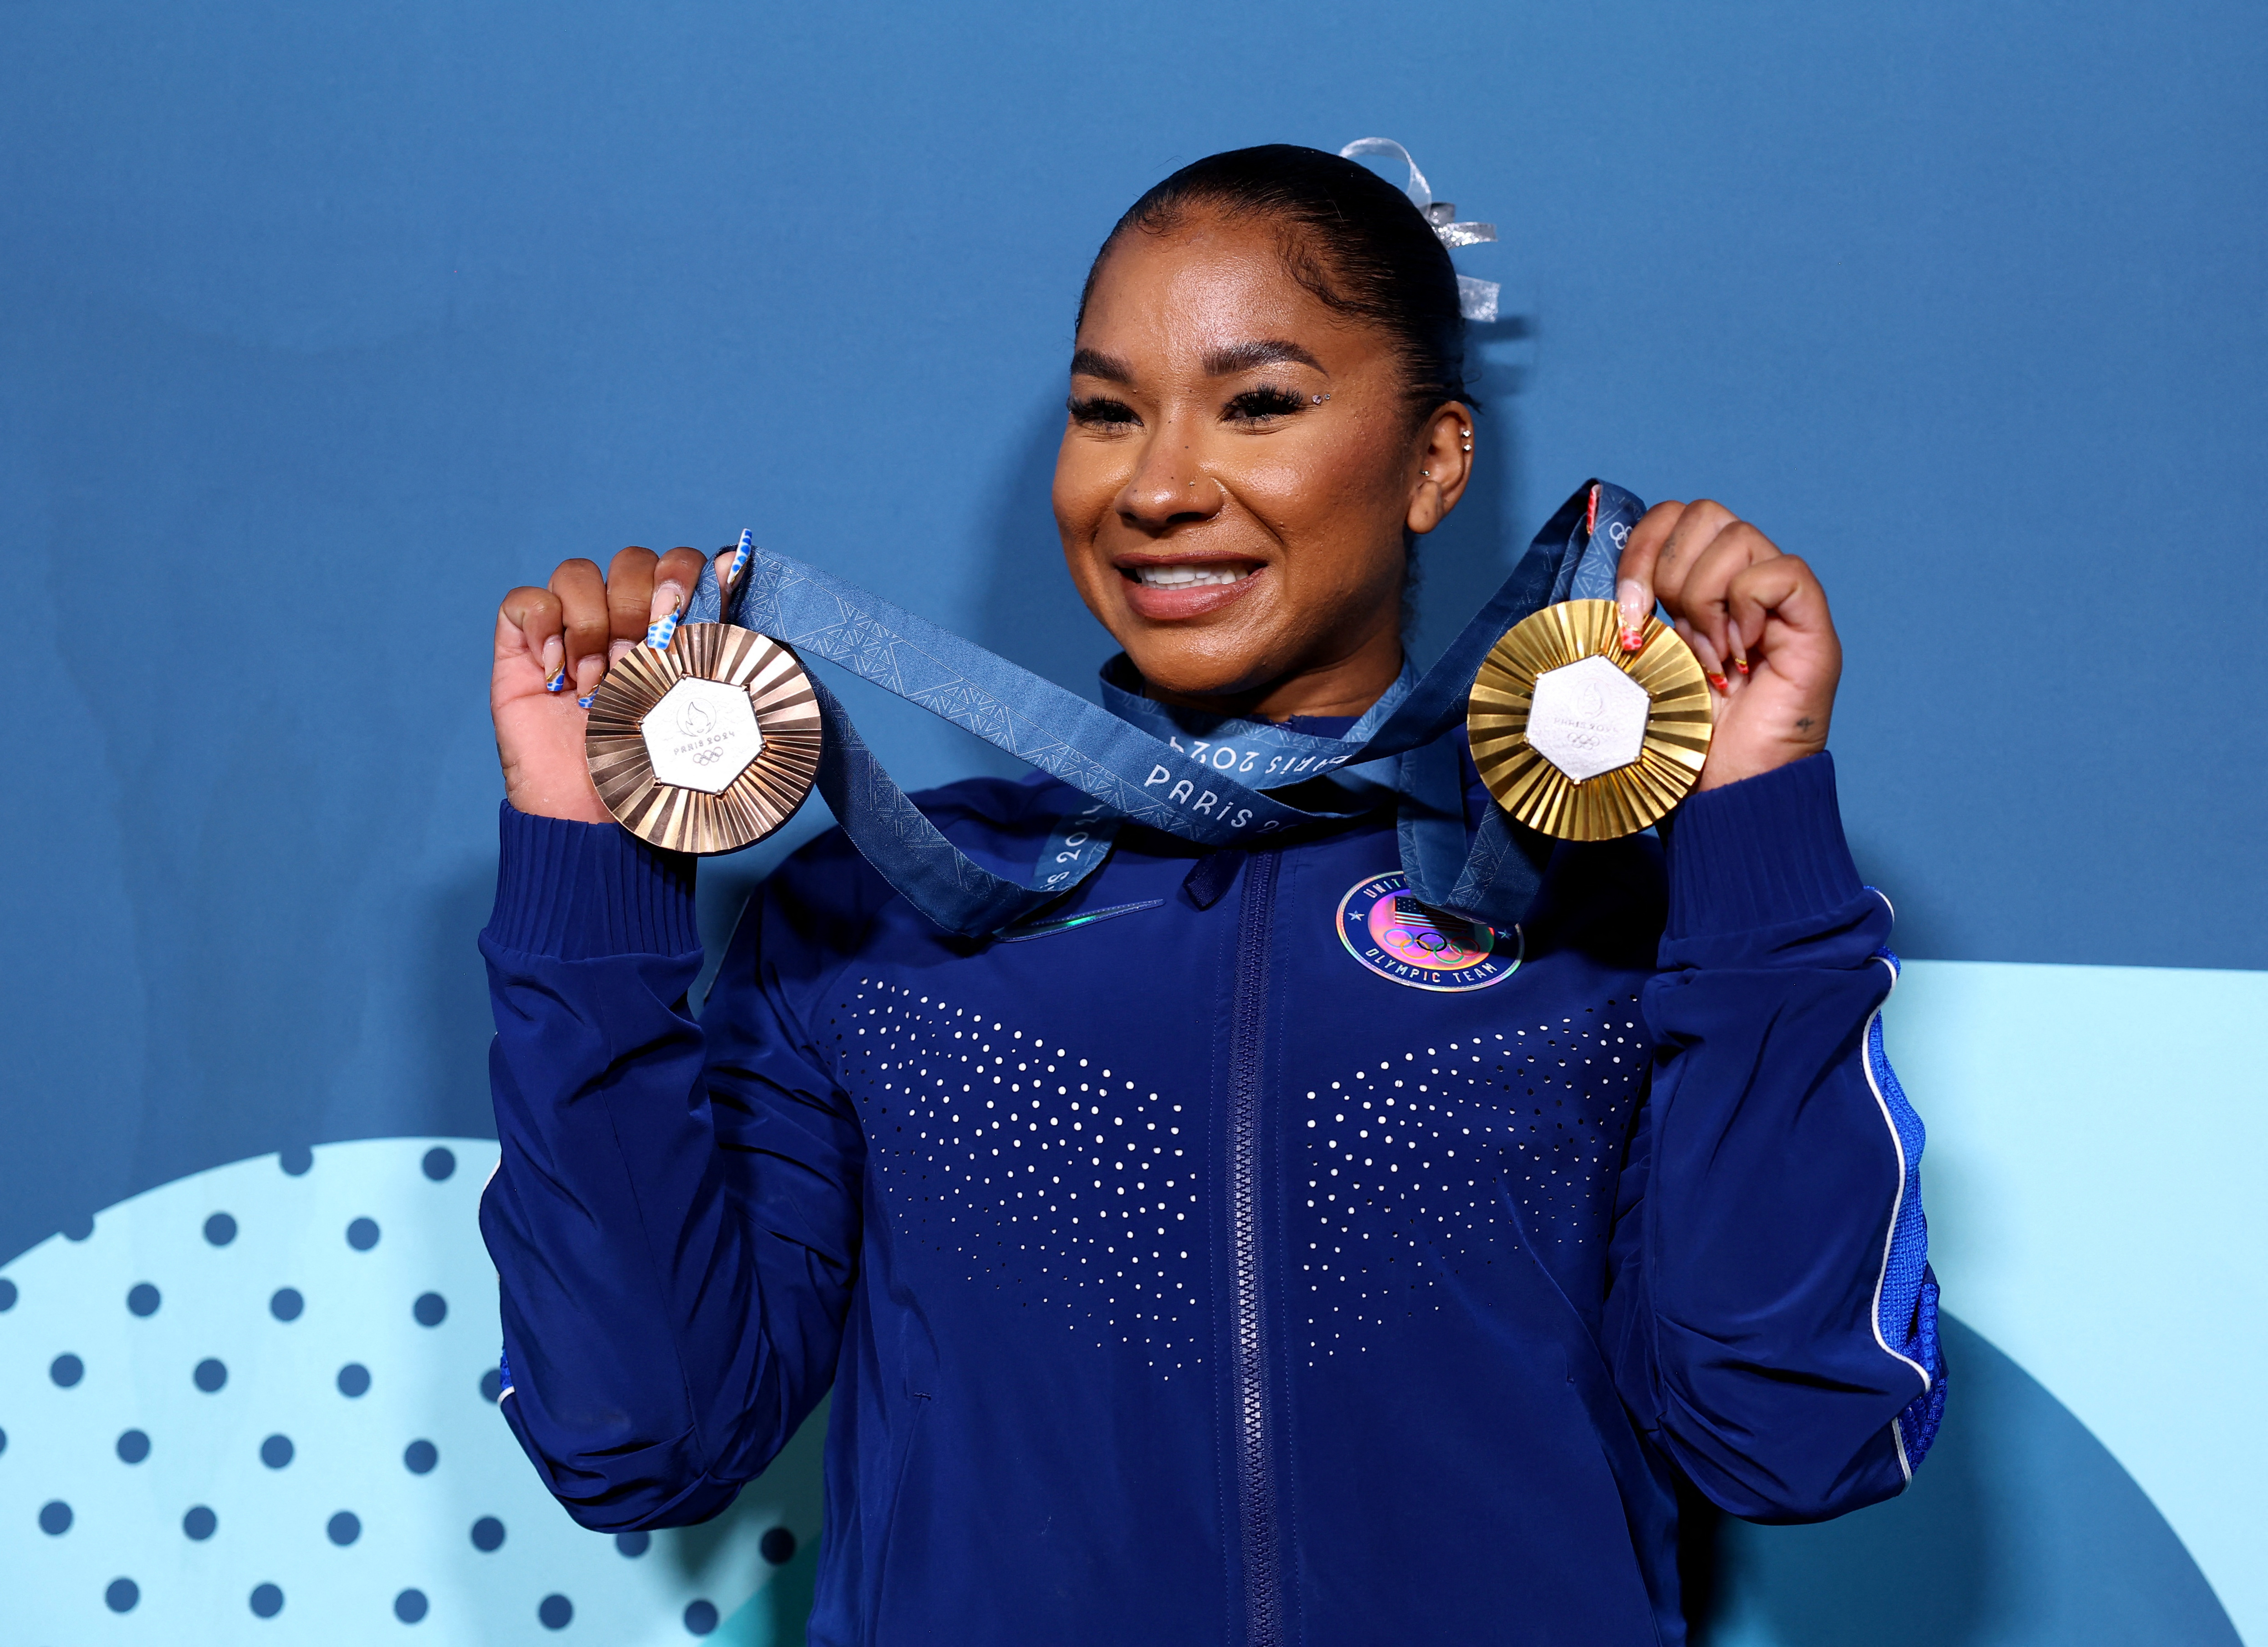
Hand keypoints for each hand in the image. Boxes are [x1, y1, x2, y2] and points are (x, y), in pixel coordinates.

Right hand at [492, 545, 713, 821]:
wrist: (602, 819)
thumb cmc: (657, 767)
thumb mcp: (705, 704)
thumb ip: (722, 641)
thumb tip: (733, 569)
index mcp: (669, 627)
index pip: (676, 562)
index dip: (681, 572)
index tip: (682, 610)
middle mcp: (620, 621)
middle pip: (629, 560)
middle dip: (639, 603)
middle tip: (641, 657)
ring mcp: (568, 632)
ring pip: (577, 572)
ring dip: (593, 624)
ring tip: (598, 682)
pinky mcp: (521, 650)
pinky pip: (524, 601)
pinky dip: (543, 627)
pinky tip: (558, 675)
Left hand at [1614, 500, 1840, 790]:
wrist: (1727, 792)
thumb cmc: (1685, 740)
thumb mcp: (1642, 667)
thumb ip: (1634, 620)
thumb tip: (1601, 593)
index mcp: (1702, 588)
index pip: (1671, 518)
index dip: (1641, 551)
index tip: (1628, 615)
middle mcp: (1744, 583)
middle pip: (1702, 513)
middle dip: (1667, 572)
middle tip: (1670, 638)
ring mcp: (1780, 601)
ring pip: (1737, 537)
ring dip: (1706, 600)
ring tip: (1708, 659)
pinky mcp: (1810, 624)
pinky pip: (1781, 572)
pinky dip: (1748, 608)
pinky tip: (1739, 657)